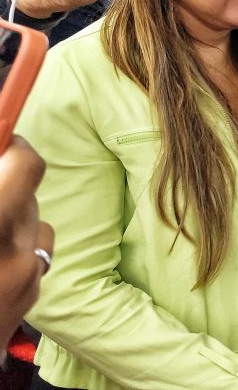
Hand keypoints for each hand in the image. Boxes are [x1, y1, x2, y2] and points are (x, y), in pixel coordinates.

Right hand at [0, 136, 53, 340]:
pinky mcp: (30, 299)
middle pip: (27, 193)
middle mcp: (13, 254)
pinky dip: (12, 250)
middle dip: (2, 184)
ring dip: (10, 218)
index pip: (26, 167)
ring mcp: (26, 280)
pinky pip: (32, 257)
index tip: (2, 138)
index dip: (13, 145)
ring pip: (34, 225)